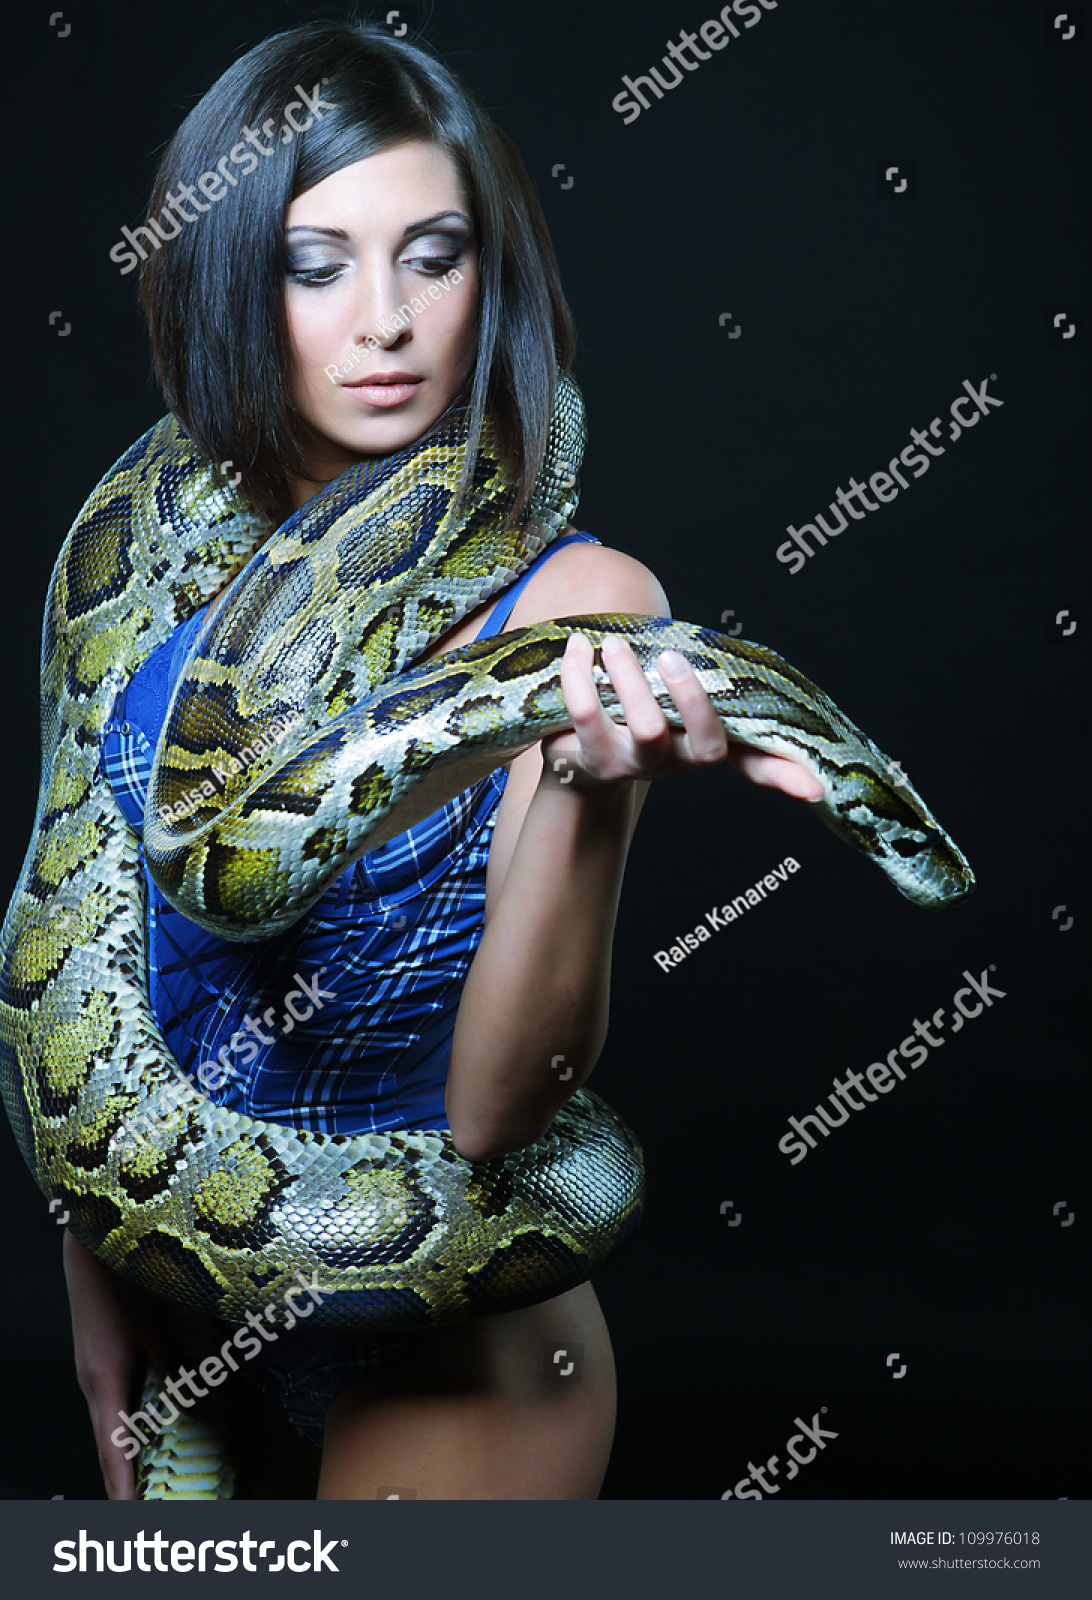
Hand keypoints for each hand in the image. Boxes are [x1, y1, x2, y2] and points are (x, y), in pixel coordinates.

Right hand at [63, 1231, 174, 1499]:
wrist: (92, 1244)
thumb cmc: (122, 1279)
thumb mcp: (154, 1324)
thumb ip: (172, 1366)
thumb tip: (193, 1406)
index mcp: (104, 1381)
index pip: (112, 1450)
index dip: (122, 1487)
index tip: (130, 1517)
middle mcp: (93, 1381)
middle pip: (108, 1443)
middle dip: (122, 1479)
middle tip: (141, 1508)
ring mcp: (93, 1368)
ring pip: (110, 1422)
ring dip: (124, 1452)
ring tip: (143, 1482)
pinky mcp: (98, 1355)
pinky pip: (112, 1401)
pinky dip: (125, 1424)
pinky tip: (142, 1429)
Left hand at [540, 632, 824, 800]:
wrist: (575, 756)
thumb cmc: (634, 709)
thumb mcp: (670, 698)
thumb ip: (699, 677)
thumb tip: (722, 644)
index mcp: (707, 740)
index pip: (757, 763)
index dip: (786, 775)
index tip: (816, 786)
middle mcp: (679, 759)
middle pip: (704, 742)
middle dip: (691, 697)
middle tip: (669, 655)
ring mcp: (637, 764)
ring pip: (646, 728)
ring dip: (630, 679)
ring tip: (613, 643)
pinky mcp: (593, 760)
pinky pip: (587, 716)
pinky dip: (579, 676)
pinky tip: (577, 649)